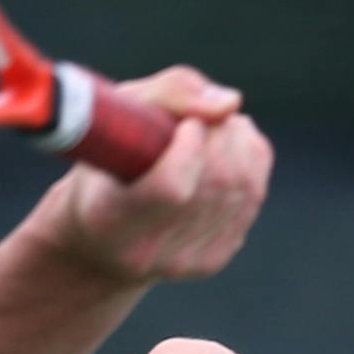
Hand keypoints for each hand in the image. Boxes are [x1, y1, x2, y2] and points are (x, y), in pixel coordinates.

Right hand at [26, 65, 271, 285]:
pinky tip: (223, 152)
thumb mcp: (113, 114)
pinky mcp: (213, 259)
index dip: (191, 146)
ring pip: (245, 186)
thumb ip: (167, 93)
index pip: (172, 187)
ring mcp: (185, 260)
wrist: (99, 237)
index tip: (185, 124)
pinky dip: (249, 161)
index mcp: (109, 217)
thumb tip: (229, 104)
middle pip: (217, 182)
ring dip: (238, 142)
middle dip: (221, 134)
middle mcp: (148, 249)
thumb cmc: (104, 160)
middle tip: (201, 118)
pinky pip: (254, 195)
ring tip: (212, 129)